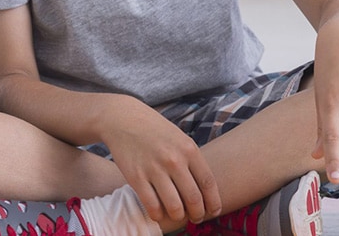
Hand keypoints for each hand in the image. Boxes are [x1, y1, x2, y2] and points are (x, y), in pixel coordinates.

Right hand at [101, 96, 220, 222]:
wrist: (124, 119)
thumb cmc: (156, 131)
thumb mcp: (180, 139)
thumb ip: (192, 161)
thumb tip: (206, 189)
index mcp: (189, 149)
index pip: (208, 183)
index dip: (213, 202)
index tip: (214, 212)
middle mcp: (174, 160)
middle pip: (193, 198)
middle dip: (198, 214)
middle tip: (196, 218)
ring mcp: (154, 169)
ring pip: (174, 206)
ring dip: (178, 217)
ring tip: (178, 216)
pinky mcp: (136, 177)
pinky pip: (151, 205)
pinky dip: (158, 215)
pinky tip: (159, 213)